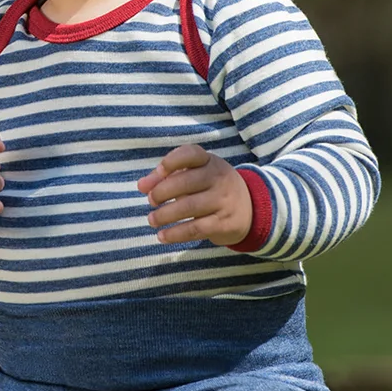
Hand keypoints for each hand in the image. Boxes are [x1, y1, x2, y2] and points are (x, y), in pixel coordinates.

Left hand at [138, 144, 252, 246]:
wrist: (250, 209)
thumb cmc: (211, 188)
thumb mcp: (194, 175)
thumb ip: (165, 177)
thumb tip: (141, 186)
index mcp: (209, 162)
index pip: (191, 154)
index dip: (171, 162)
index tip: (159, 172)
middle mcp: (219, 178)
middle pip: (185, 182)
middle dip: (161, 192)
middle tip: (151, 201)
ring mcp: (223, 201)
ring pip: (188, 207)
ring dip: (164, 215)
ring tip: (152, 220)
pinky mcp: (224, 223)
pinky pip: (196, 229)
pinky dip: (175, 234)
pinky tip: (162, 236)